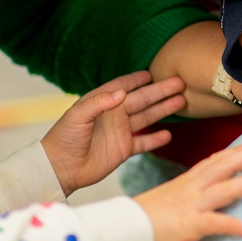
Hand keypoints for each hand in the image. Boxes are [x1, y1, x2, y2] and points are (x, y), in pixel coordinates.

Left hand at [40, 71, 185, 196]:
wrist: (60, 168)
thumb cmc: (64, 138)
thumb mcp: (77, 115)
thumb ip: (99, 102)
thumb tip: (122, 92)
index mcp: (103, 102)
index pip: (124, 86)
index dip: (137, 79)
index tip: (153, 72)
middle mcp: (115, 115)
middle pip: (142, 100)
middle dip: (160, 91)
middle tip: (179, 83)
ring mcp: (120, 132)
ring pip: (147, 117)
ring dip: (163, 109)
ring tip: (181, 101)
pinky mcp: (123, 149)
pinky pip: (143, 143)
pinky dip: (155, 139)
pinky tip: (168, 135)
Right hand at [134, 143, 241, 240]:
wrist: (124, 229)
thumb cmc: (145, 218)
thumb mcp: (172, 198)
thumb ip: (191, 193)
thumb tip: (210, 194)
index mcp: (188, 181)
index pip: (217, 159)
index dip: (238, 151)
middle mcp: (192, 188)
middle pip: (225, 165)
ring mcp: (192, 205)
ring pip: (227, 189)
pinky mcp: (189, 225)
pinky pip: (215, 223)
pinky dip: (232, 225)